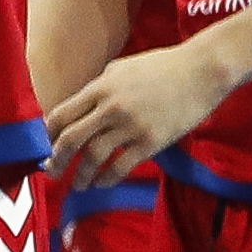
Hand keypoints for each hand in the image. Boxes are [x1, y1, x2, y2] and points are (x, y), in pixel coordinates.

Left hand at [46, 42, 235, 189]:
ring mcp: (131, 125)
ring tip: (78, 184)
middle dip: (56, 160)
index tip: (46, 145)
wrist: (204, 70)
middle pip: (71, 140)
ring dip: (81, 176)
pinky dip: (106, 179)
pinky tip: (101, 183)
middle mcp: (111, 107)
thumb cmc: (163, 66)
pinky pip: (121, 167)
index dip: (48, 134)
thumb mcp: (122, 67)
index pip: (61, 115)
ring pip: (93, 157)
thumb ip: (99, 86)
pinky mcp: (152, 141)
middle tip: (51, 172)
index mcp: (100, 87)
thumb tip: (79, 106)